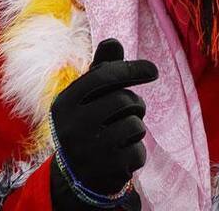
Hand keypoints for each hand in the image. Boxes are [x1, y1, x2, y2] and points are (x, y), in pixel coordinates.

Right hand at [49, 39, 157, 210]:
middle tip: (130, 111)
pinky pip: (139, 150)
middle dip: (134, 103)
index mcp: (64, 103)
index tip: (153, 71)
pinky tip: (122, 154)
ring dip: (137, 127)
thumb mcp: (88, 97)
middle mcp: (71, 126)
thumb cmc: (88, 124)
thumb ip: (102, 69)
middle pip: (123, 100)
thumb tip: (113, 41)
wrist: (76, 176)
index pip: (103, 76)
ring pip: (135, 125)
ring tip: (122, 134)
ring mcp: (88, 150)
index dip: (132, 69)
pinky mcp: (106, 170)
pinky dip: (138, 151)